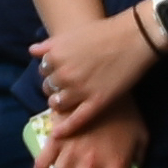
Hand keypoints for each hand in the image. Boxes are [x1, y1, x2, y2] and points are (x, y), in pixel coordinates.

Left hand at [31, 5, 158, 126]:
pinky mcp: (97, 102)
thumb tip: (32, 51)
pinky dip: (65, 128)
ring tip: (68, 102)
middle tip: (67, 87)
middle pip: (49, 88)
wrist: (134, 37)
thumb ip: (49, 44)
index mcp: (55, 56)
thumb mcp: (71, 34)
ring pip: (58, 104)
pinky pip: (75, 120)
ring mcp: (80, 90)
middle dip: (55, 88)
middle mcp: (63, 74)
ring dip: (60, 104)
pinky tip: (58, 135)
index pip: (43, 71)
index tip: (59, 73)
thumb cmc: (104, 32)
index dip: (51, 73)